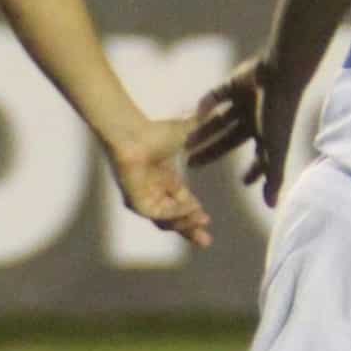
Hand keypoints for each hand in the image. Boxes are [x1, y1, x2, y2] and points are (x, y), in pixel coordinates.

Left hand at [110, 118, 214, 248]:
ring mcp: (143, 198)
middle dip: (190, 230)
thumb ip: (200, 126)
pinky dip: (175, 213)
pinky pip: (158, 214)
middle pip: (173, 219)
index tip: (208, 221)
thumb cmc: (152, 132)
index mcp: (164, 180)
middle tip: (206, 241)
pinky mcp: (136, 202)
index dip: (194, 214)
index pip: (180, 204)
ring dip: (185, 222)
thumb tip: (217, 108)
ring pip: (166, 221)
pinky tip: (190, 207)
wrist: (133, 133)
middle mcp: (153, 192)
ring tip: (201, 221)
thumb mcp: (184, 133)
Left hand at [185, 56, 297, 207]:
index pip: (259, 156)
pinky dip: (205, 103)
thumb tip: (272, 207)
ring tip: (184, 143)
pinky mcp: (233, 84)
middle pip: (229, 140)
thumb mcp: (274, 150)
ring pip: (219, 120)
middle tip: (190, 163)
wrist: (279, 77)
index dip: (253, 170)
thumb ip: (271, 177)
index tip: (242, 182)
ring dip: (203, 131)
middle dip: (211, 152)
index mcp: (267, 133)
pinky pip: (215, 96)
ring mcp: (244, 101)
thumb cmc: (278, 116)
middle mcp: (255, 119)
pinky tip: (193, 113)